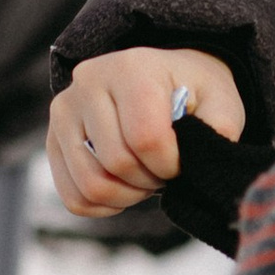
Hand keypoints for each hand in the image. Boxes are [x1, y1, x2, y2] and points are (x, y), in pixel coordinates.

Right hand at [46, 48, 243, 218]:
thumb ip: (220, 128)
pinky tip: (125, 188)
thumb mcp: (221, 101)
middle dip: (151, 180)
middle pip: (117, 163)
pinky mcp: (53, 139)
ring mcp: (64, 111)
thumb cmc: (192, 91)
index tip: (183, 160)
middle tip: (166, 170)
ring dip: (127, 196)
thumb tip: (196, 160)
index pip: (146, 138)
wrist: (160, 79)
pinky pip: (73, 196)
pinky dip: (104, 206)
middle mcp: (88, 82)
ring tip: (147, 179)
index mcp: (132, 68)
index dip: (171, 164)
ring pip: (90, 184)